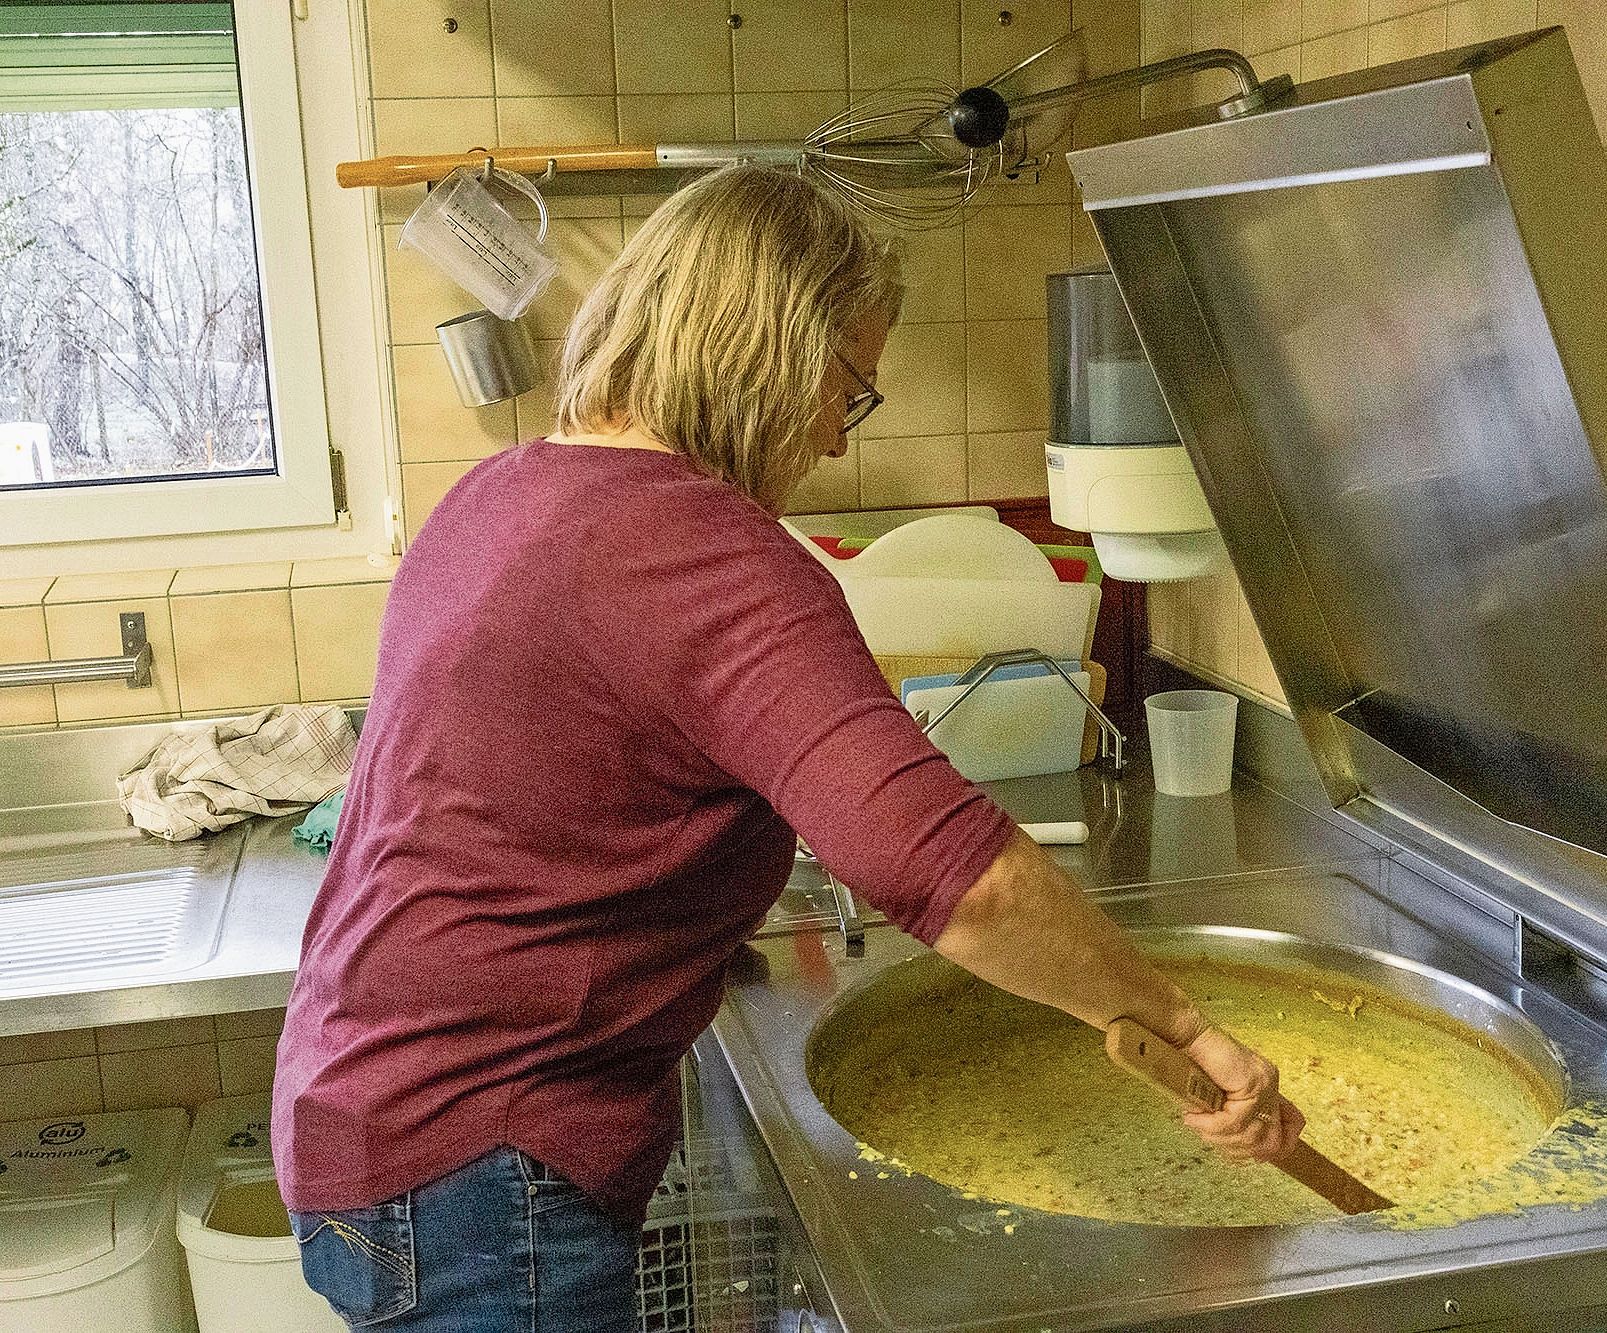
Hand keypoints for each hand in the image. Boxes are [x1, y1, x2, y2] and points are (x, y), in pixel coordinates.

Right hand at [1179, 1025, 1305, 1162]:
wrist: (1187, 1036)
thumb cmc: (1195, 1062)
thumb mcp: (1220, 1094)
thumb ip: (1234, 1114)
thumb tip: (1243, 1150)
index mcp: (1268, 1085)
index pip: (1293, 1126)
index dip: (1276, 1148)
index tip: (1245, 1151)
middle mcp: (1271, 1084)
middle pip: (1272, 1143)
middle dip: (1240, 1150)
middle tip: (1213, 1140)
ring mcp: (1264, 1083)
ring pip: (1251, 1137)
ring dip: (1220, 1138)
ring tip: (1199, 1127)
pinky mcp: (1252, 1083)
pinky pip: (1234, 1122)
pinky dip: (1211, 1126)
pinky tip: (1194, 1118)